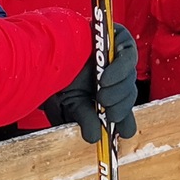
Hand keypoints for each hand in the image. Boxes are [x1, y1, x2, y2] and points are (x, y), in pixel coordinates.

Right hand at [45, 23, 139, 142]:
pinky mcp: (122, 40)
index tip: (120, 134)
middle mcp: (117, 76)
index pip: (124, 109)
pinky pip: (129, 58)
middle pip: (128, 96)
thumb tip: (94, 139)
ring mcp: (120, 58)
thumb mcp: (72, 101)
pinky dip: (118, 71)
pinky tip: (104, 80)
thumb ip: (85, 117)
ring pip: (129, 81)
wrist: (50, 45)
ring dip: (117, 92)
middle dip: (120, 108)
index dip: (126, 123)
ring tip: (101, 97)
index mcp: (108, 92)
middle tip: (107, 113)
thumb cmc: (61, 72)